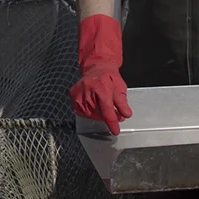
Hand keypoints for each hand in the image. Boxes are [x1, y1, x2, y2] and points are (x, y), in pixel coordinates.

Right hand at [69, 14, 132, 134]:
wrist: (97, 67)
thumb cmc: (109, 77)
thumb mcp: (120, 87)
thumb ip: (122, 103)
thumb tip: (125, 115)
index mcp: (101, 88)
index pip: (107, 111)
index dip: (112, 123)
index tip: (115, 131)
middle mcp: (88, 91)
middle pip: (98, 114)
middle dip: (107, 116)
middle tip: (114, 112)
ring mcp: (78, 93)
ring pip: (89, 115)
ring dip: (98, 114)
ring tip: (103, 105)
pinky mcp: (73, 96)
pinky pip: (81, 111)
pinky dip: (89, 112)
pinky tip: (93, 104)